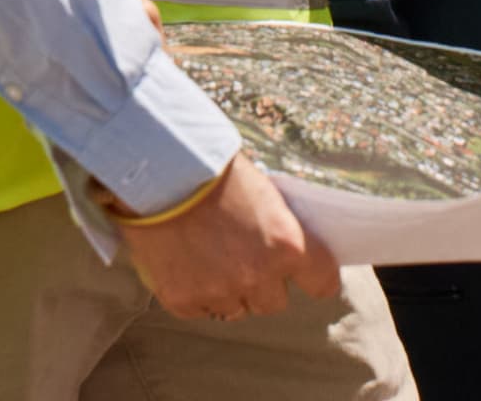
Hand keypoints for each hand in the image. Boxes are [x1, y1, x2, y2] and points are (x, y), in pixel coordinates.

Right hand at [113, 154, 342, 320]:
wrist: (158, 172)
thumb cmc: (214, 171)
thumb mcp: (263, 193)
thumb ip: (279, 229)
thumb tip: (286, 248)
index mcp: (287, 246)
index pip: (322, 284)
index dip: (314, 278)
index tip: (306, 274)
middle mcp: (257, 276)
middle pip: (273, 303)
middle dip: (263, 284)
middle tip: (243, 256)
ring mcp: (219, 292)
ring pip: (235, 309)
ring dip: (228, 290)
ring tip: (208, 256)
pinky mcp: (184, 300)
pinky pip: (199, 308)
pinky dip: (194, 291)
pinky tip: (185, 260)